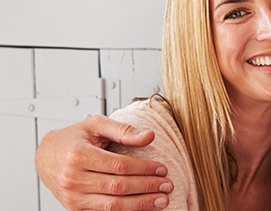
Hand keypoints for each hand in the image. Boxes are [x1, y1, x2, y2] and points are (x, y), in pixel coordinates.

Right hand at [35, 115, 173, 209]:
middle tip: (167, 185)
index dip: (144, 169)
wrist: (45, 156)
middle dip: (147, 187)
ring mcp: (72, 197)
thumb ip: (123, 130)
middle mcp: (73, 178)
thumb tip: (149, 136)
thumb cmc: (73, 139)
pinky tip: (141, 208)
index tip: (163, 168)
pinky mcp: (74, 208)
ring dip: (140, 204)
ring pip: (112, 205)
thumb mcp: (96, 125)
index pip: (120, 166)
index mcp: (78, 155)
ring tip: (161, 201)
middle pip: (118, 187)